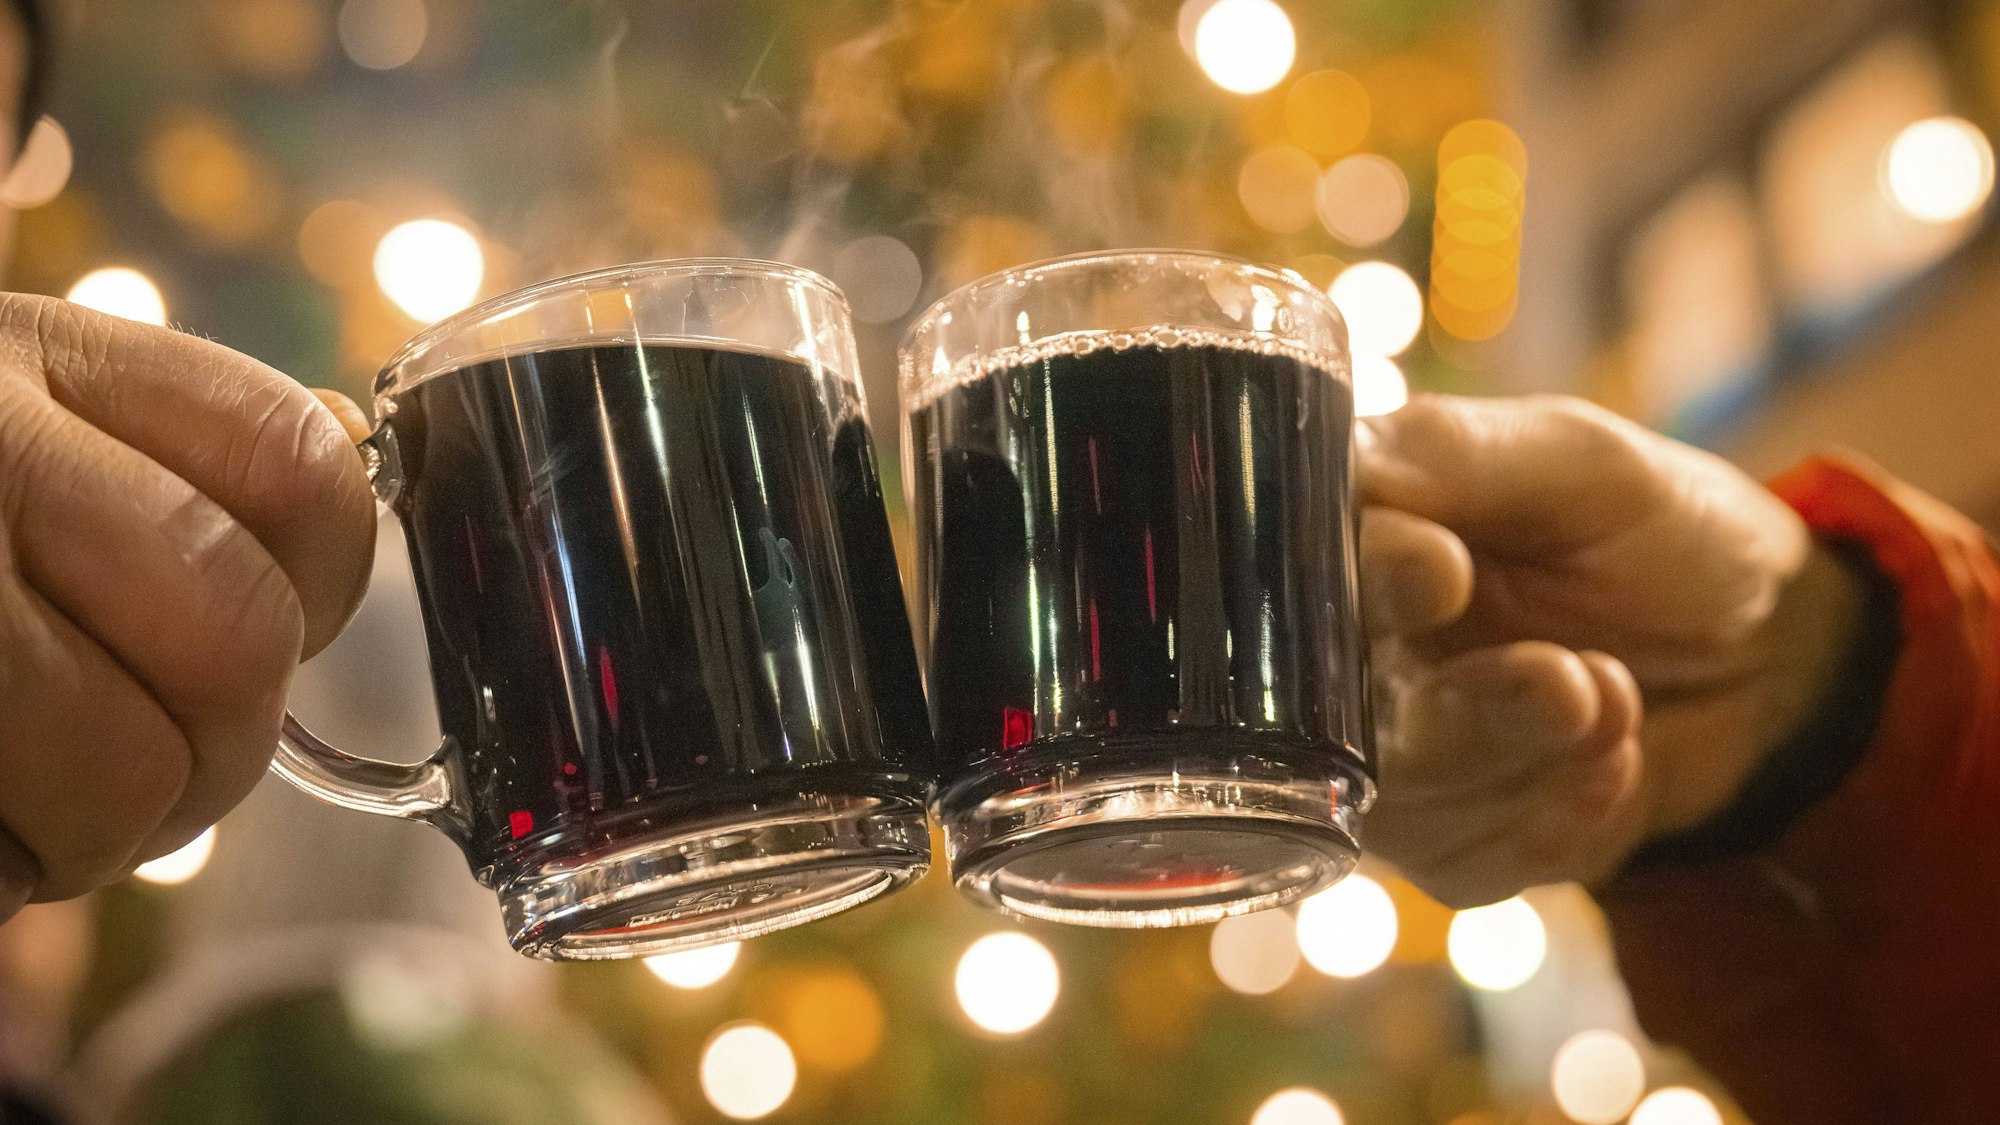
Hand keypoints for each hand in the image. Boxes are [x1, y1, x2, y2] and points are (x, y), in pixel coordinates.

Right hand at [0, 295, 375, 915]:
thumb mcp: (8, 412)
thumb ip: (150, 458)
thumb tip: (314, 524)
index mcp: (40, 356)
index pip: (301, 471)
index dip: (319, 582)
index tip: (272, 624)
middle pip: (235, 640)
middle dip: (221, 742)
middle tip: (151, 762)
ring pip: (132, 772)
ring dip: (110, 828)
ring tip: (36, 803)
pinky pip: (8, 849)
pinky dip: (10, 868)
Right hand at [1356, 394, 1862, 906]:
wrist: (1771, 662)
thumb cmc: (1660, 534)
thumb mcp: (1580, 462)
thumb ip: (1455, 456)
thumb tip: (1344, 463)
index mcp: (1355, 546)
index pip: (1294, 577)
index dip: (1363, 583)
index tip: (1441, 573)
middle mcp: (1343, 659)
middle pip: (1323, 713)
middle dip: (1460, 706)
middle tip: (1564, 682)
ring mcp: (1386, 760)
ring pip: (1398, 796)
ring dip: (1528, 752)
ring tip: (1617, 696)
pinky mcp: (1445, 846)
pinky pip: (1462, 860)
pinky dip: (1559, 815)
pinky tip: (1616, 761)